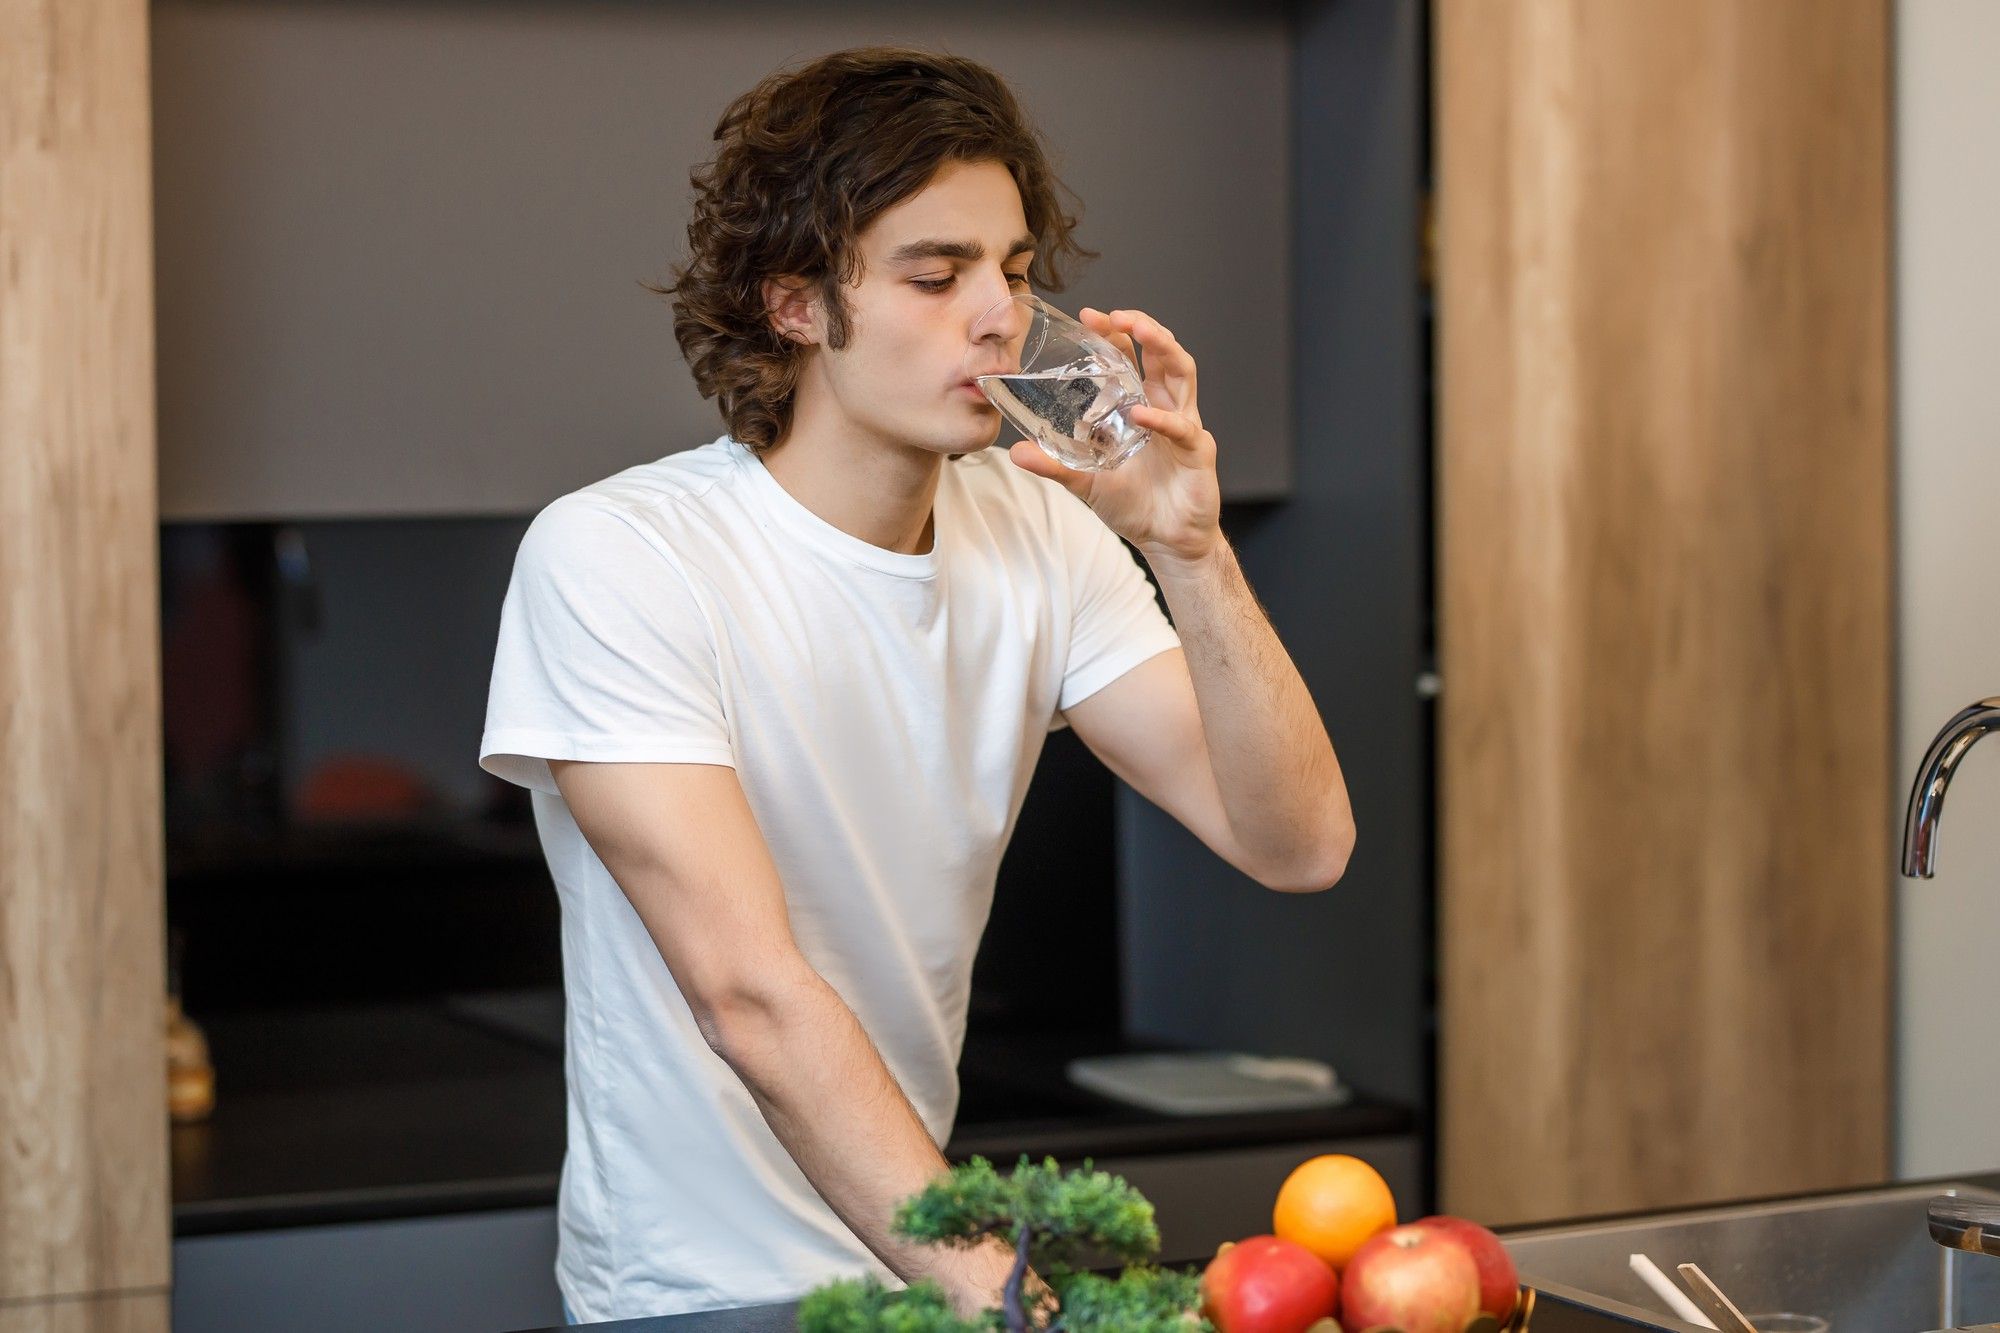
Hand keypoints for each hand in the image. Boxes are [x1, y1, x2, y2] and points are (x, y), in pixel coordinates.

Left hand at [1006, 307, 1221, 571]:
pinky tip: (1140, 413)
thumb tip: (1015, 453)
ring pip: (1182, 372)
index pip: (1132, 357)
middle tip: (1114, 315)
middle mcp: (1165, 407)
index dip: (1115, 333)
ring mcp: (1184, 425)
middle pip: (1162, 352)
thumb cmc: (1134, 505)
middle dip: (1141, 326)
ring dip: (1162, 347)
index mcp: (1142, 406)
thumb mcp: (1085, 482)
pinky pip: (1182, 427)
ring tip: (1138, 332)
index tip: (1088, 317)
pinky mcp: (1198, 450)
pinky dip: (1162, 417)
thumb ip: (1054, 465)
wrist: (1167, 541)